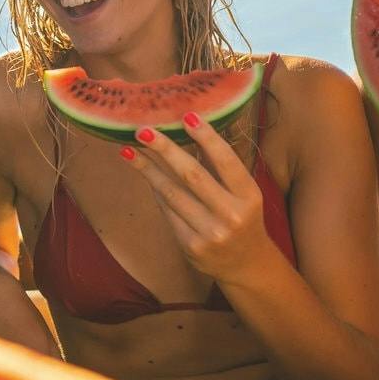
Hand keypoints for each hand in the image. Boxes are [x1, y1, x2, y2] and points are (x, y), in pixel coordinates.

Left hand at [124, 115, 278, 284]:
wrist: (246, 265)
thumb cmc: (242, 218)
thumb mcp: (244, 193)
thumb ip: (222, 167)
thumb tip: (190, 128)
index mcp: (249, 196)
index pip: (226, 161)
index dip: (206, 137)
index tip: (186, 115)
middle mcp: (231, 215)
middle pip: (193, 175)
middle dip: (165, 150)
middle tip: (143, 130)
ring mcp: (210, 233)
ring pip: (171, 193)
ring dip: (148, 170)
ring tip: (129, 150)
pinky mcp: (190, 246)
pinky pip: (167, 211)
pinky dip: (156, 191)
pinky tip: (146, 175)